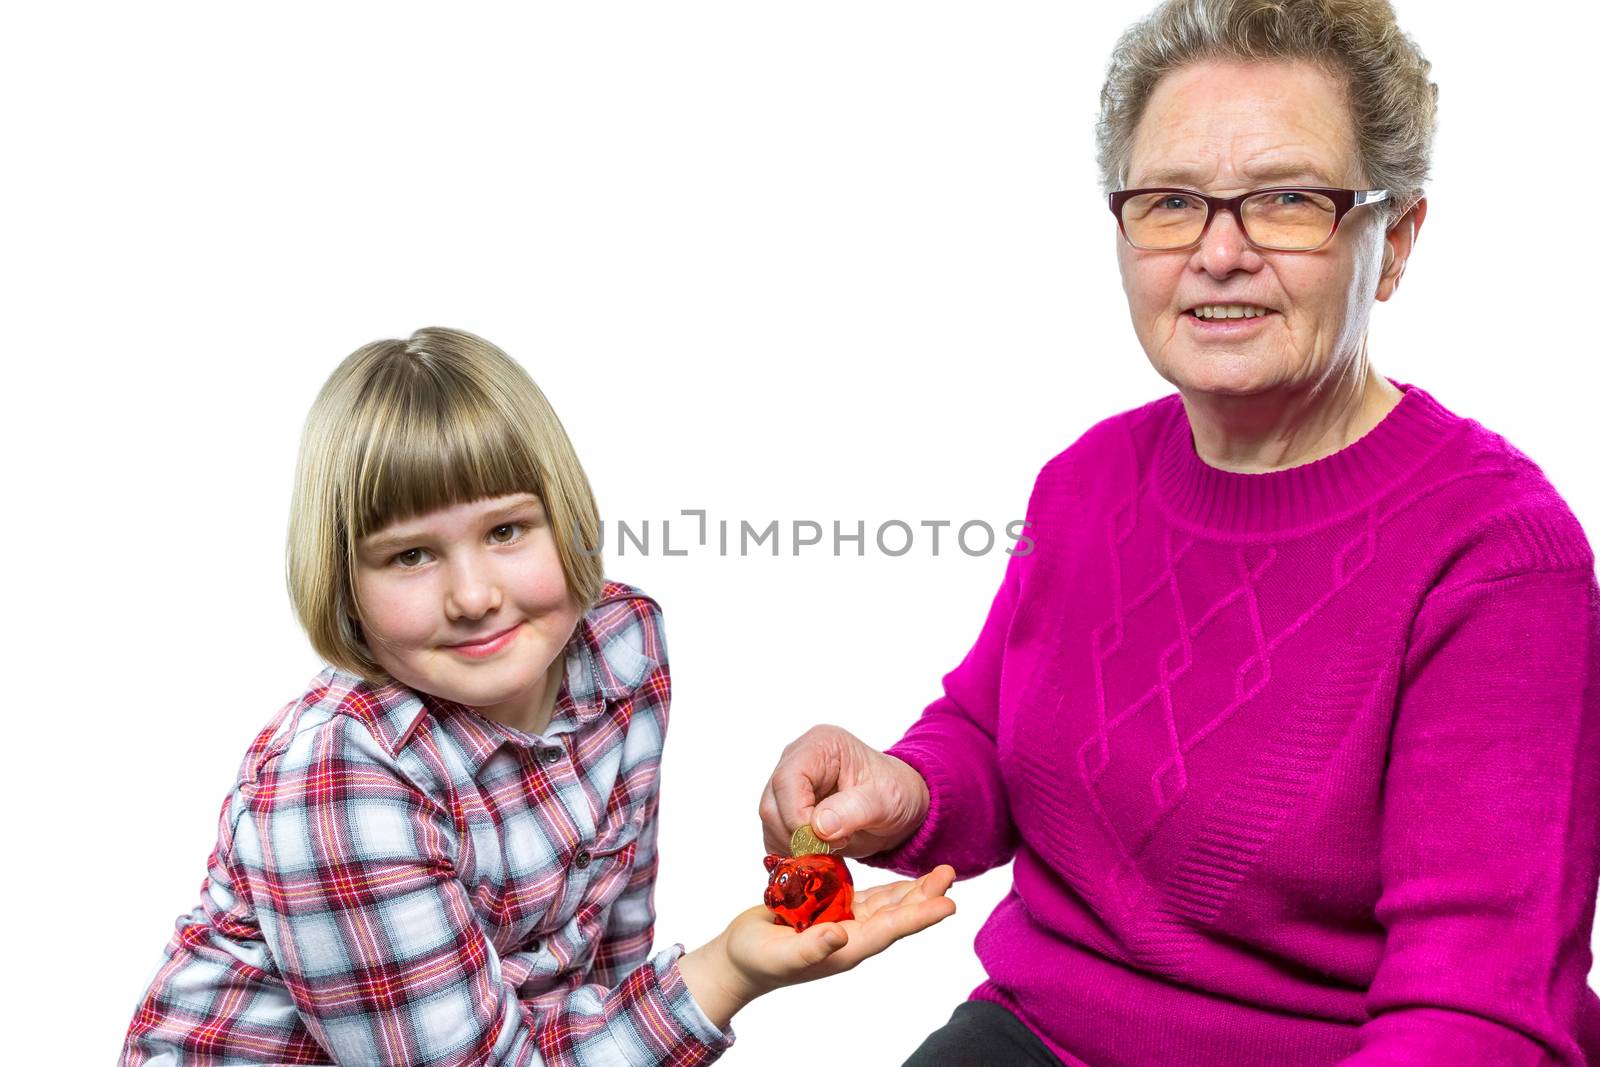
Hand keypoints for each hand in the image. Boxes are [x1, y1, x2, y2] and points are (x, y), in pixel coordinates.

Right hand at [678, 865, 957, 1028]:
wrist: (739, 959)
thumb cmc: (757, 961)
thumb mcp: (781, 955)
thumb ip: (811, 947)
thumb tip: (841, 936)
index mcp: (846, 947)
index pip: (890, 929)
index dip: (920, 916)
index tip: (948, 903)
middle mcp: (852, 935)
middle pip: (897, 914)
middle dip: (925, 895)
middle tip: (950, 873)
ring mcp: (844, 922)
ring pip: (887, 904)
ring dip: (913, 890)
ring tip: (940, 873)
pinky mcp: (832, 911)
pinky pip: (868, 898)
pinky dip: (889, 888)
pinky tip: (903, 879)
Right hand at [759, 724, 929, 857]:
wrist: (900, 804)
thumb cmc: (896, 792)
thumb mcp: (885, 801)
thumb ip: (852, 811)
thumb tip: (818, 827)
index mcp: (819, 746)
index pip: (787, 781)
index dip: (797, 816)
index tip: (825, 841)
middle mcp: (796, 761)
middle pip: (772, 804)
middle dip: (797, 836)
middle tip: (831, 849)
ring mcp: (789, 786)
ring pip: (770, 823)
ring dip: (795, 846)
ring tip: (832, 849)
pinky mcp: (787, 810)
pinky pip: (775, 836)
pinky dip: (793, 852)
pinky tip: (821, 853)